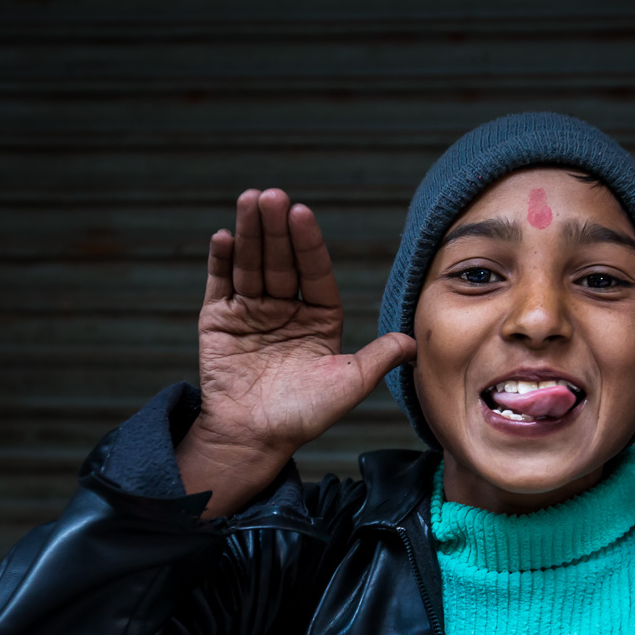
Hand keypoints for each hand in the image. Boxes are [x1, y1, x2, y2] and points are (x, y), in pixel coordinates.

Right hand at [176, 189, 415, 515]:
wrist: (253, 439)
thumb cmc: (303, 416)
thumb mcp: (348, 385)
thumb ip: (378, 359)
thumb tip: (415, 342)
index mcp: (319, 318)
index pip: (315, 272)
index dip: (308, 244)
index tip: (302, 213)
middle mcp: (286, 308)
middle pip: (281, 261)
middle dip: (276, 228)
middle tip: (271, 195)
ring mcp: (251, 311)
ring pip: (251, 264)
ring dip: (249, 232)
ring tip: (248, 201)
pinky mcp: (219, 319)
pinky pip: (220, 284)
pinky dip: (221, 261)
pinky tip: (224, 236)